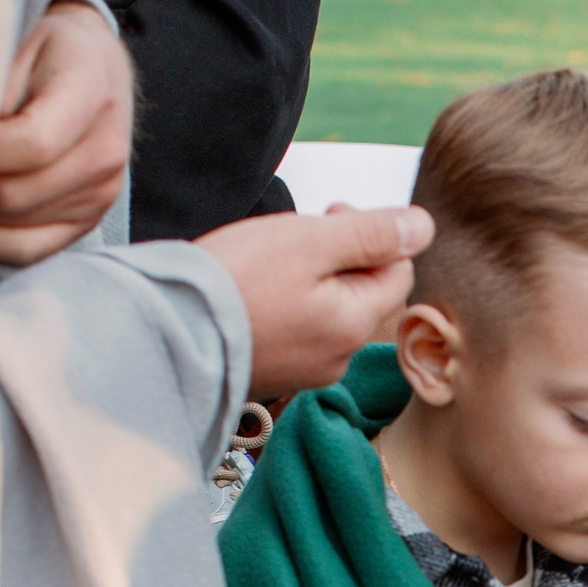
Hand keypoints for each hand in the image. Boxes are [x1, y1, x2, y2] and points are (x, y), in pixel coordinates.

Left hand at [0, 0, 133, 264]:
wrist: (96, 64)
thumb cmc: (45, 49)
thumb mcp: (15, 42)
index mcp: (92, 95)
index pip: (30, 145)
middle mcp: (105, 153)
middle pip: (15, 192)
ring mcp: (101, 192)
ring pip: (14, 222)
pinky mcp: (89, 218)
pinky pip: (31, 248)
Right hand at [198, 206, 433, 397]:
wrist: (163, 332)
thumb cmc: (233, 283)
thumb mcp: (309, 242)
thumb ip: (372, 233)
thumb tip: (423, 227)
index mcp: (354, 325)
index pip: (398, 272)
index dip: (374, 234)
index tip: (331, 214)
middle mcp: (338, 357)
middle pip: (364, 292)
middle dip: (341, 255)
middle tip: (297, 234)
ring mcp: (306, 370)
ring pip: (330, 310)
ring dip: (313, 278)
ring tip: (269, 262)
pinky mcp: (275, 372)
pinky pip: (299, 330)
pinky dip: (287, 304)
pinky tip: (254, 291)